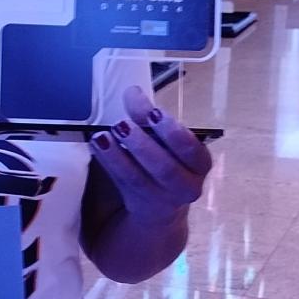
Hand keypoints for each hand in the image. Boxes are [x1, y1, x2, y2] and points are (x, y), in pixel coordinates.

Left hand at [91, 85, 211, 225]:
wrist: (160, 202)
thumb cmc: (166, 158)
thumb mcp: (164, 137)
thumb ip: (150, 116)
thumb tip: (133, 93)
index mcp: (200, 164)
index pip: (192, 150)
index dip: (173, 133)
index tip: (154, 113)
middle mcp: (187, 186)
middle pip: (166, 168)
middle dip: (142, 145)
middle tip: (123, 124)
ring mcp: (163, 200)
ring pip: (139, 179)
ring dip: (118, 156)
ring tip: (103, 135)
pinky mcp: (140, 205)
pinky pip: (122, 185)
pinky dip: (109, 163)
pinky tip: (98, 146)